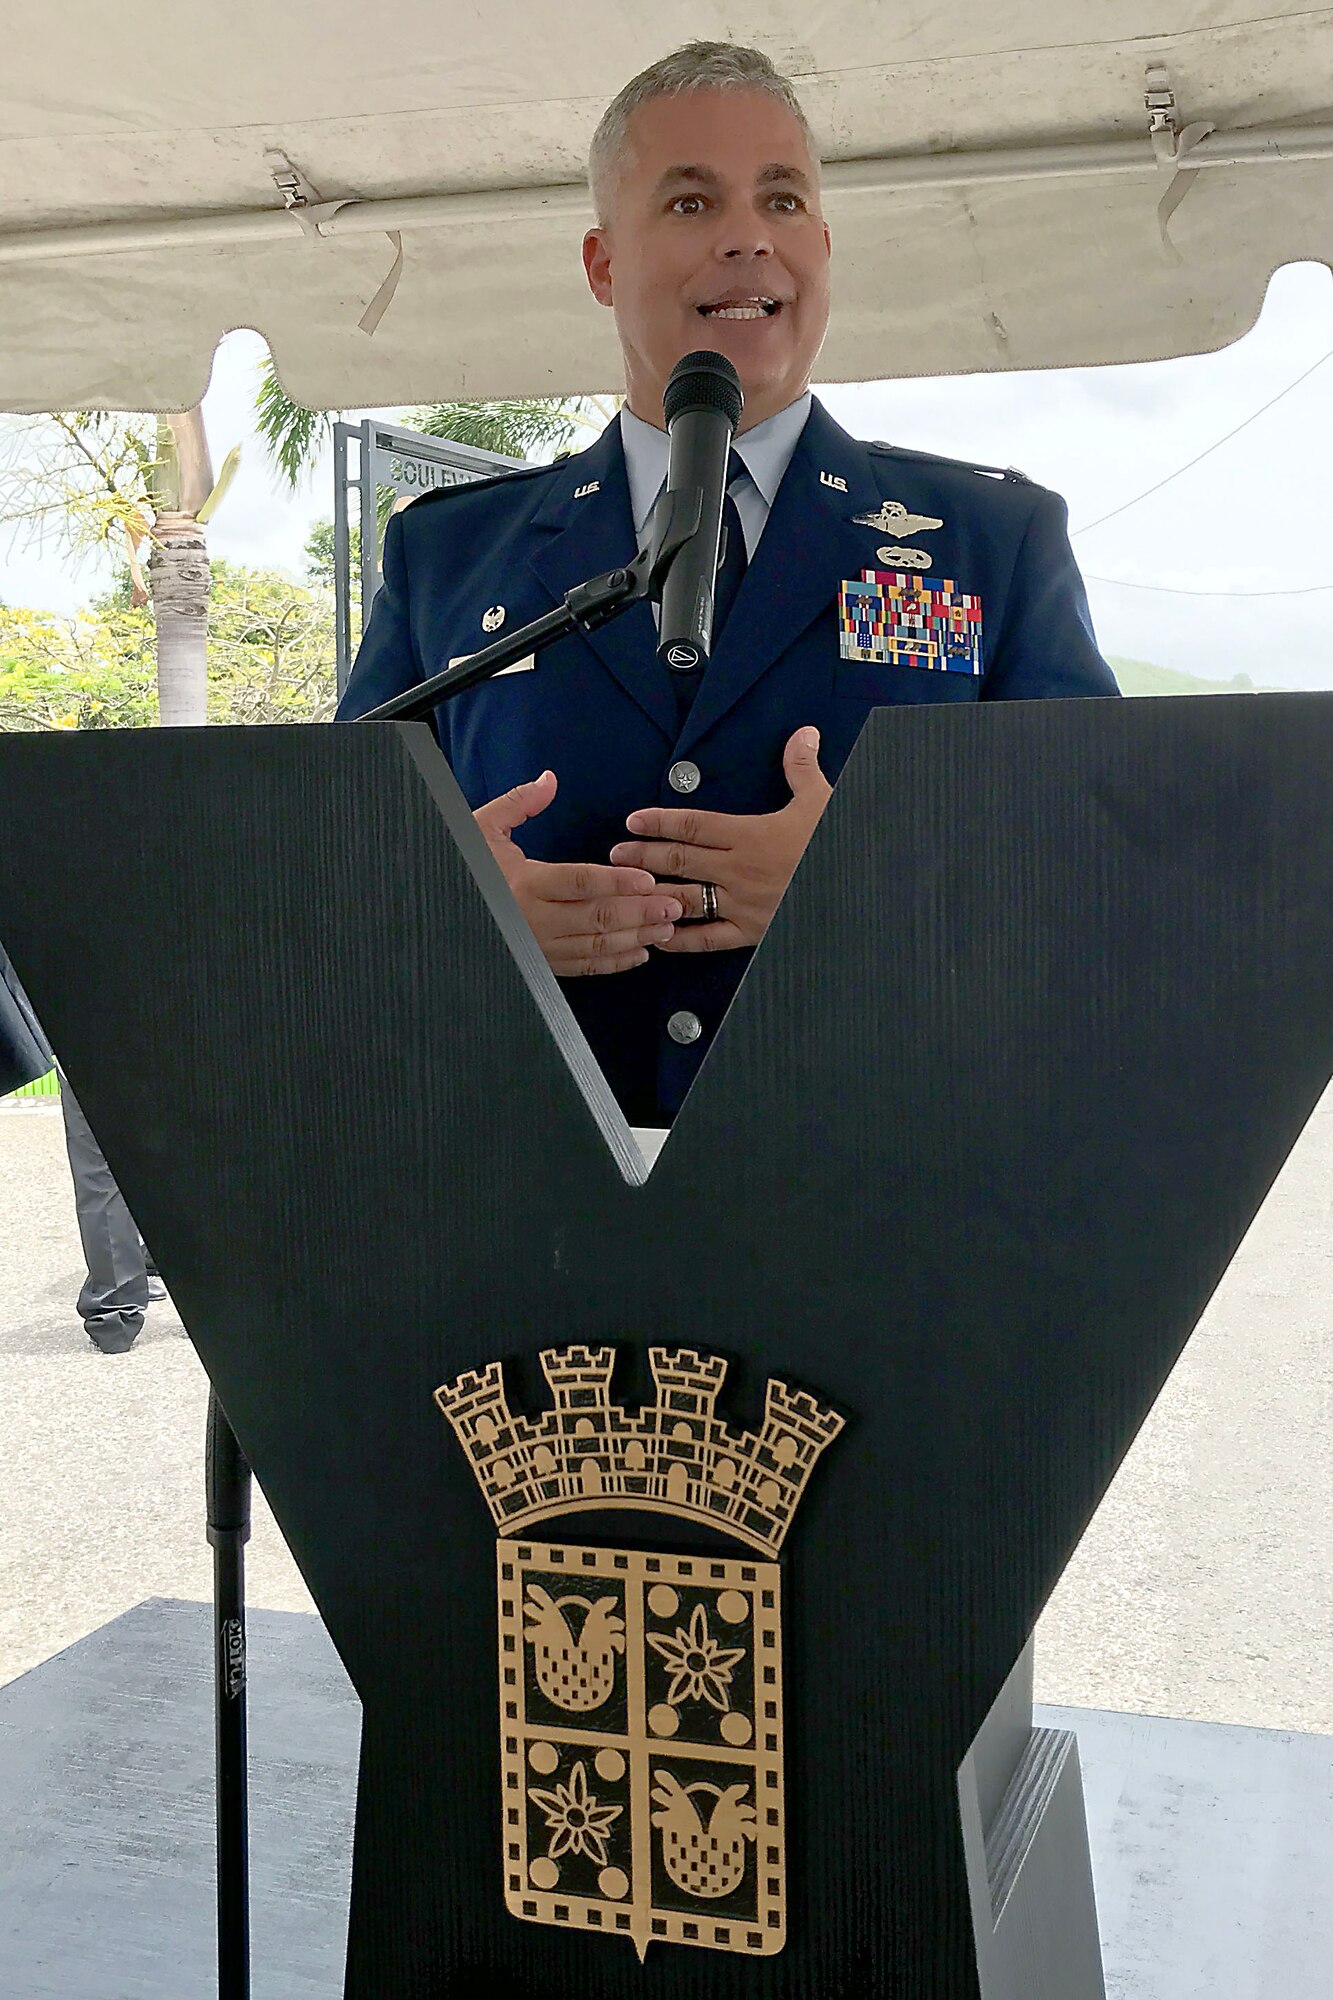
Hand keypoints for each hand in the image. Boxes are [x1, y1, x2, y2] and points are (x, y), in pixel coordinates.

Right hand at [474, 769, 682, 975]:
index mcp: (524, 883)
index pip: (580, 882)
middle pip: (597, 917)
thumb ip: (518, 803)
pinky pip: (583, 967)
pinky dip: (613, 962)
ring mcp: (538, 945)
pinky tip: (638, 952)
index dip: (617, 881)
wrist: (439, 909)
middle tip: (674, 903)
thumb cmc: (464, 869)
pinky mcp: (540, 963)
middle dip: (640, 912)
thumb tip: (547, 781)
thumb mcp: (481, 828)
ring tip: (666, 926)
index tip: (647, 879)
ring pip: (595, 945)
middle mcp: (533, 919)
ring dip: (635, 938)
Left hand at [609, 726, 831, 952]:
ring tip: (626, 887)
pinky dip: (680, 938)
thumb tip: (803, 735)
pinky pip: (708, 937)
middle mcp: (739, 870)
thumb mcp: (824, 803)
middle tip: (616, 852)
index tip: (634, 820)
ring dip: (652, 890)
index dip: (659, 822)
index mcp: (751, 835)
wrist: (860, 888)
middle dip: (644, 855)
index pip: (693, 825)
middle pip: (680, 860)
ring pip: (685, 896)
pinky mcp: (751, 932)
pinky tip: (658, 934)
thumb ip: (803, 770)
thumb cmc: (838, 846)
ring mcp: (742, 904)